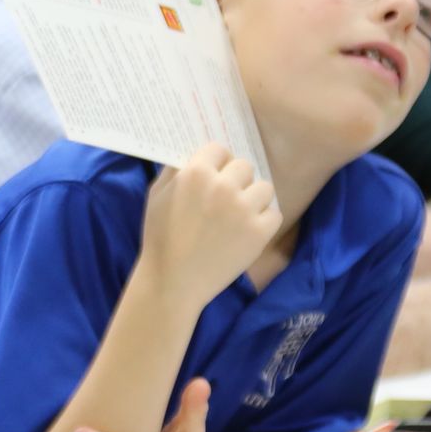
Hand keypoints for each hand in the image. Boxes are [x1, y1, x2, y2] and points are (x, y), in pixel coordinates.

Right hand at [136, 143, 280, 305]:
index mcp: (196, 173)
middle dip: (235, 180)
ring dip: (253, 199)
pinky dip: (263, 221)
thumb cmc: (160, 238)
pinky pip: (274, 214)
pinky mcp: (259, 232)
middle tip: (224, 201)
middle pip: (244, 166)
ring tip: (239, 215)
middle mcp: (223, 186)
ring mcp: (244, 209)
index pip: (219, 149)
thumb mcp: (156, 195)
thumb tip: (195, 154)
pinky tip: (247, 231)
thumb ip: (176, 170)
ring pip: (264, 188)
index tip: (212, 178)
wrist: (172, 281)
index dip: (215, 163)